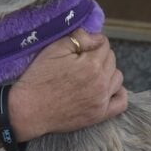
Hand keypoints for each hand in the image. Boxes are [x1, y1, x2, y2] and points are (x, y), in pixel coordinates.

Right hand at [9, 29, 126, 140]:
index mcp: (91, 64)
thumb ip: (78, 38)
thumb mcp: (53, 50)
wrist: (28, 110)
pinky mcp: (100, 115)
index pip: (104, 43)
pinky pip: (121, 101)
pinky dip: (117, 92)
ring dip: (107, 71)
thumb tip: (96, 36)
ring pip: (117, 77)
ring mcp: (102, 100)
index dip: (91, 42)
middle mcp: (101, 82)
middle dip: (98, 55)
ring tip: (90, 74)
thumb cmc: (38, 78)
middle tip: (80, 60)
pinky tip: (106, 89)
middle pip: (111, 59)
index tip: (79, 47)